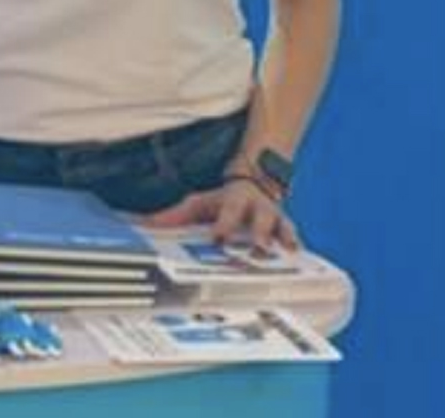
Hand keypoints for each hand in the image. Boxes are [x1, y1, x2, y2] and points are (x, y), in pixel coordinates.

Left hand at [141, 178, 299, 249]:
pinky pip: (294, 239)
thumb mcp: (199, 204)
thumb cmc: (221, 201)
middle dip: (260, 233)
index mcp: (235, 200)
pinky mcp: (286, 230)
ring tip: (288, 253)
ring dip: (285, 239)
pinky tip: (300, 261)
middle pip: (261, 219)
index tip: (218, 238)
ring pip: (284, 227)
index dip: (224, 224)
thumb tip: (144, 226)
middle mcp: (258, 208)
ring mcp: (276, 219)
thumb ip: (175, 217)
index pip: (228, 211)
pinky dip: (297, 248)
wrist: (254, 184)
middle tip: (259, 249)